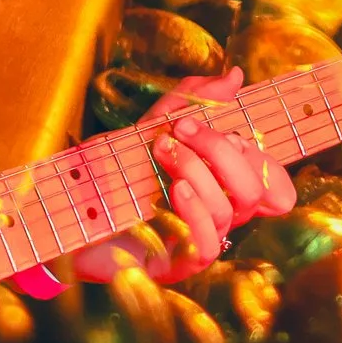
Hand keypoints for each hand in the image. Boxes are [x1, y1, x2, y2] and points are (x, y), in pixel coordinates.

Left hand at [73, 66, 297, 286]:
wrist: (69, 214)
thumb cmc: (115, 172)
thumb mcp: (151, 126)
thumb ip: (192, 101)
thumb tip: (236, 75)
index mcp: (220, 189)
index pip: (272, 182)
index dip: (261, 158)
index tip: (230, 131)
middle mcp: (218, 218)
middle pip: (252, 190)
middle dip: (220, 151)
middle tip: (179, 129)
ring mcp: (199, 244)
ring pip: (226, 211)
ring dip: (196, 171)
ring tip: (161, 150)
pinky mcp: (176, 266)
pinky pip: (207, 246)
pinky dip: (196, 212)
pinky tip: (175, 189)